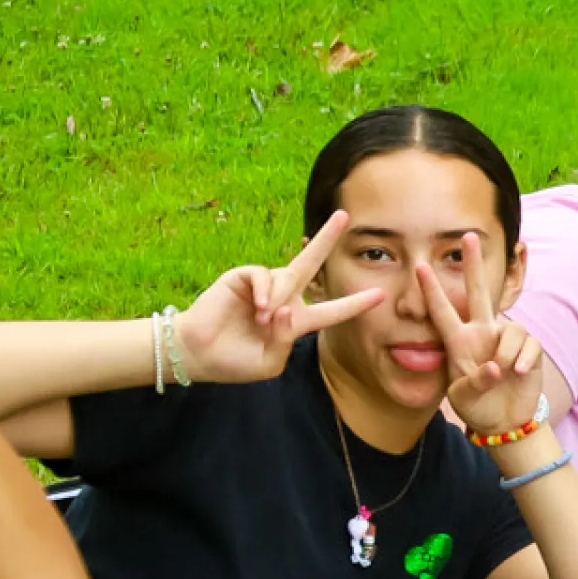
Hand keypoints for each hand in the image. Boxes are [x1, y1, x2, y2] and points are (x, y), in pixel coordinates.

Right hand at [173, 212, 385, 383]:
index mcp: (296, 321)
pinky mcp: (243, 277)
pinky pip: (264, 274)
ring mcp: (264, 285)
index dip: (355, 304)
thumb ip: (285, 341)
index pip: (332, 311)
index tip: (380, 295)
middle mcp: (284, 298)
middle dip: (327, 238)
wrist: (198, 354)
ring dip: (279, 298)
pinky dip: (266, 289)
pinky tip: (260, 306)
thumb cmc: (235, 362)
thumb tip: (286, 310)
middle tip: (344, 215)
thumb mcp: (268, 363)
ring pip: (287, 277)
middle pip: (311, 264)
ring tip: (263, 319)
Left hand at [421, 256, 550, 436]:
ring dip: (507, 352)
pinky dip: (524, 359)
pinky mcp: (529, 349)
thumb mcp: (463, 398)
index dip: (431, 290)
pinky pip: (529, 344)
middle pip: (478, 292)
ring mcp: (505, 339)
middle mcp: (482, 333)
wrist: (504, 421)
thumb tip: (493, 367)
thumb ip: (475, 381)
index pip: (442, 312)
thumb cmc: (476, 406)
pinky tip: (518, 373)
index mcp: (458, 342)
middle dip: (473, 265)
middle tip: (469, 236)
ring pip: (510, 328)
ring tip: (505, 372)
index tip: (419, 267)